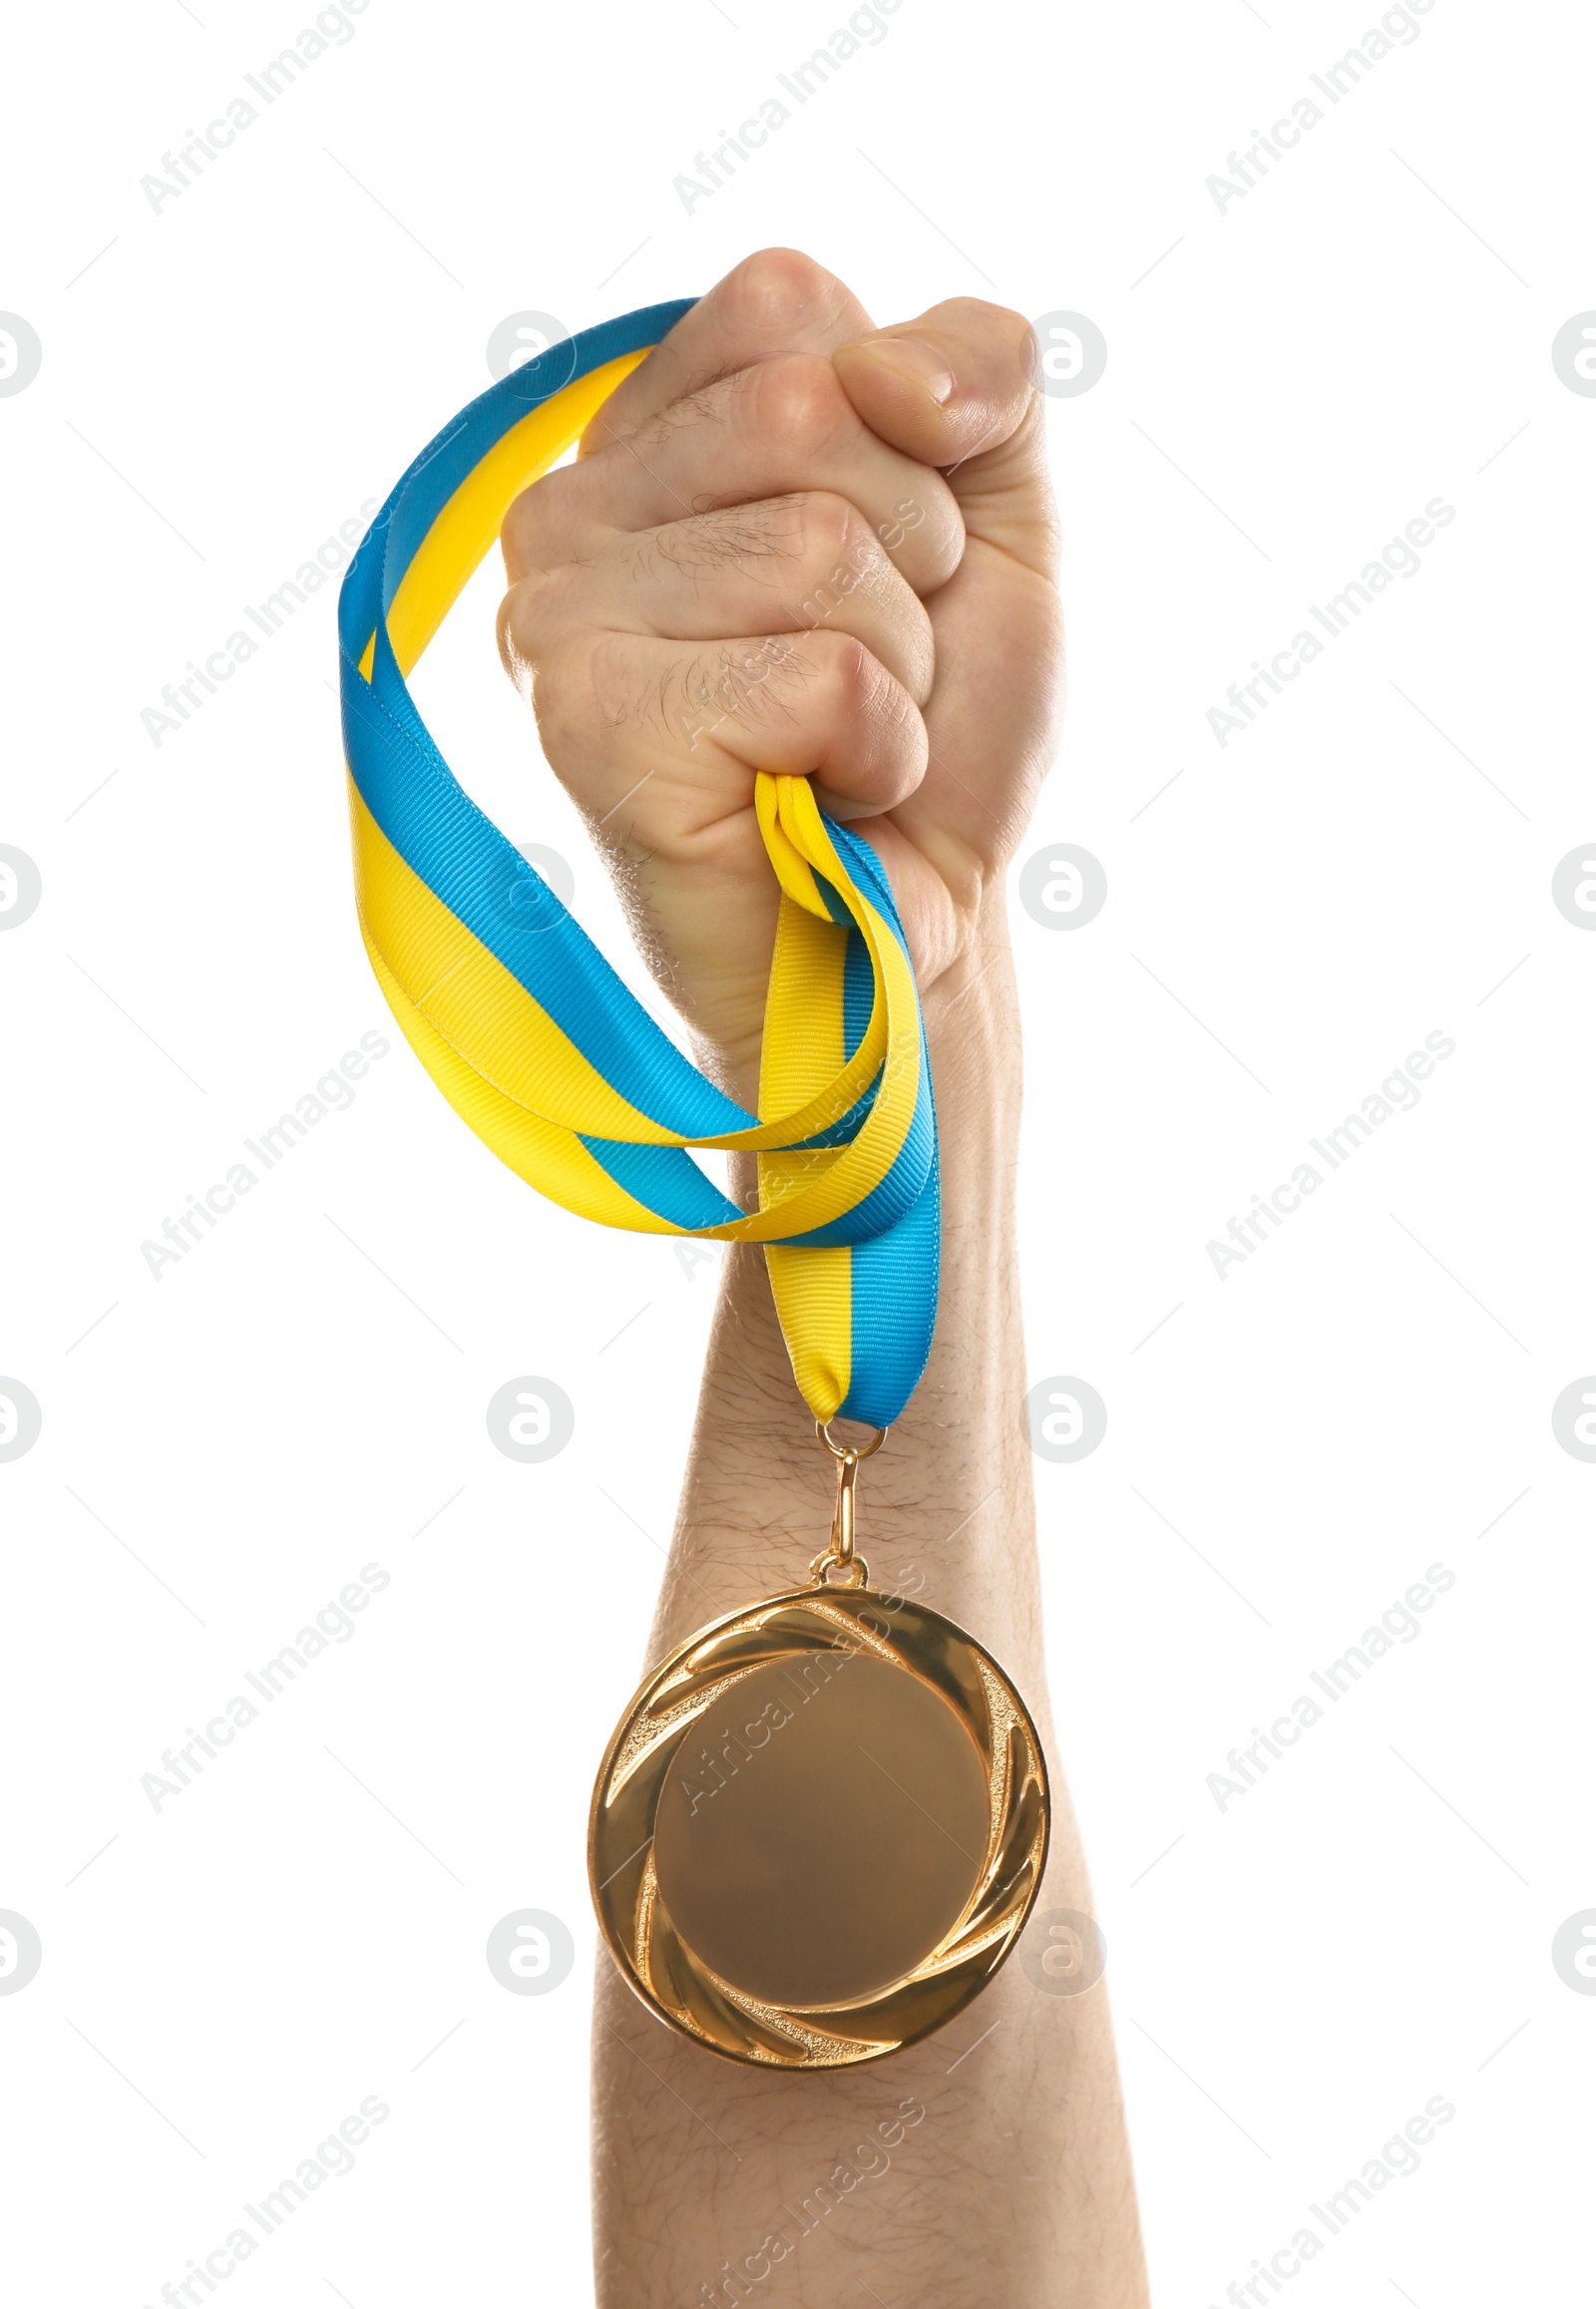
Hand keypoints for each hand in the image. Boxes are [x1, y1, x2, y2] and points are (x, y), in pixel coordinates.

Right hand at [497, 248, 1062, 1100]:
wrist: (914, 930)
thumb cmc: (933, 736)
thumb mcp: (1000, 520)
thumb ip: (982, 374)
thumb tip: (889, 372)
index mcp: (644, 435)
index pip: (790, 304)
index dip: (903, 437)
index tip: (885, 563)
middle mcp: (566, 508)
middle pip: (808, 412)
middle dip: (909, 559)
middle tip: (865, 670)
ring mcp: (554, 615)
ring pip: (817, 546)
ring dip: (895, 669)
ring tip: (837, 744)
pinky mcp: (586, 723)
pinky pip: (816, 673)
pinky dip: (873, 748)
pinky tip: (815, 799)